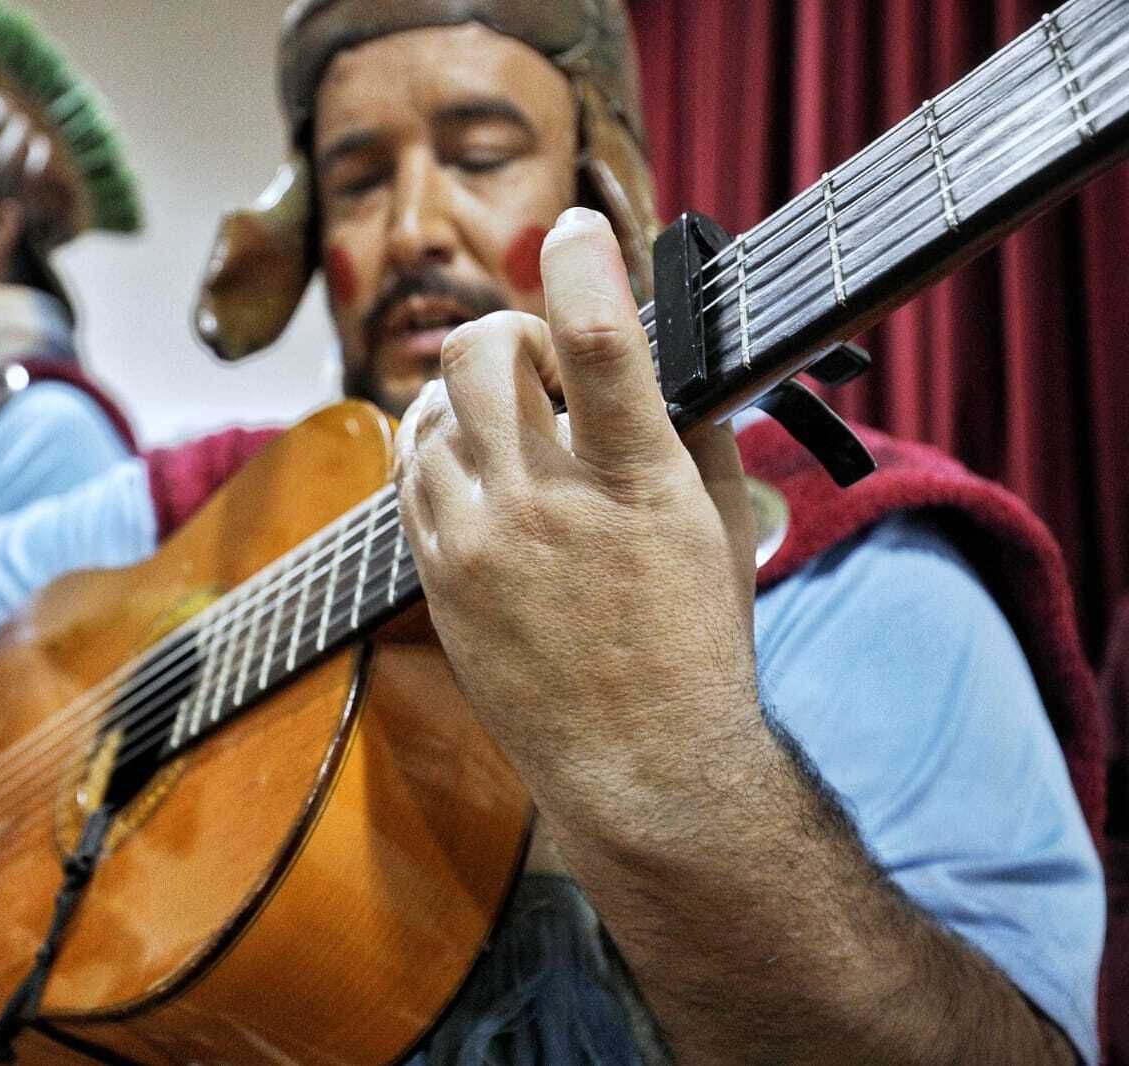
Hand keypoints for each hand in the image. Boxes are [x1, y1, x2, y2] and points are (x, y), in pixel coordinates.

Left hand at [393, 207, 758, 808]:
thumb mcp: (724, 530)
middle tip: (541, 360)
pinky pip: (408, 472)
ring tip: (507, 418)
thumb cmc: (695, 649)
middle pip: (483, 352)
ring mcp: (477, 542)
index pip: (595, 338)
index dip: (580, 258)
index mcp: (636, 484)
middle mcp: (545, 504)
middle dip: (511, 328)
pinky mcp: (436, 576)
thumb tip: (660, 364)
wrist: (641, 769)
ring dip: (469, 392)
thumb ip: (692, 435)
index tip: (576, 228)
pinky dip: (436, 447)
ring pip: (431, 408)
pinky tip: (471, 463)